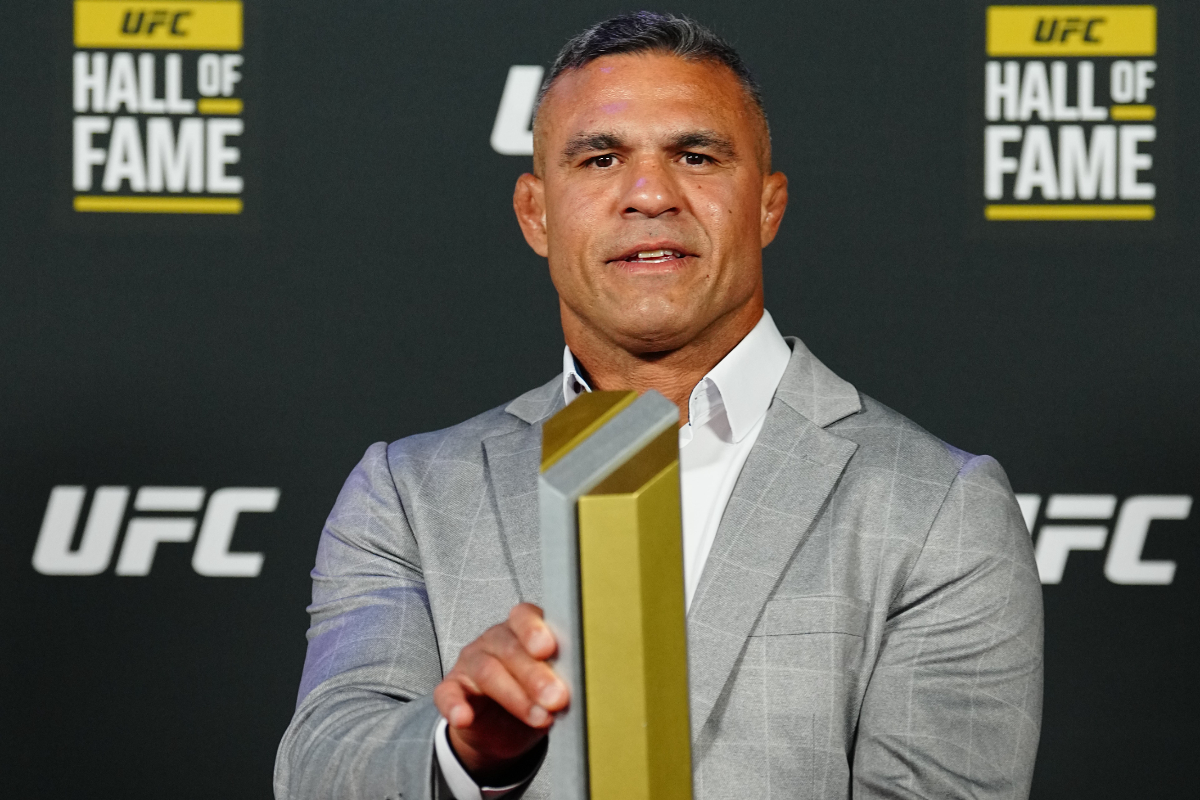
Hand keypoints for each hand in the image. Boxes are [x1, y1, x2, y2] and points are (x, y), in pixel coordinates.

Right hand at [433, 603, 568, 782]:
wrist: (503, 728)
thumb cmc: (536, 696)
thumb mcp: (554, 684)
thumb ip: (563, 676)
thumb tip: (584, 683)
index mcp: (523, 630)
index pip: (525, 617)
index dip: (535, 630)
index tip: (549, 649)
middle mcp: (495, 640)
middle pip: (510, 649)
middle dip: (536, 675)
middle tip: (557, 698)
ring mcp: (471, 662)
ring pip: (487, 671)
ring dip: (514, 697)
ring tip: (540, 718)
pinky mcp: (452, 688)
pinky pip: (448, 694)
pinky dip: (454, 706)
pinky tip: (463, 718)